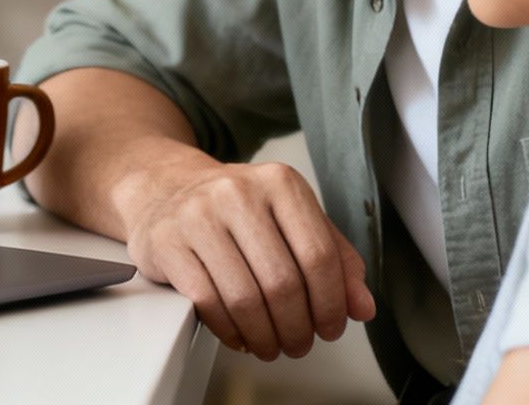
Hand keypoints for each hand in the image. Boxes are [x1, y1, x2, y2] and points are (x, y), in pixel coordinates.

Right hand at [120, 159, 375, 361]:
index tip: (330, 327)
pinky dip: (230, 330)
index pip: (319, 255)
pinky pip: (208, 302)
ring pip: (245, 298)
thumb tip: (362, 306)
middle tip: (299, 344)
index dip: (331, 303)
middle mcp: (238, 192)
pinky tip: (240, 335)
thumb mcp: (291, 219)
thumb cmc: (236, 210)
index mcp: (280, 183)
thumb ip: (335, 258)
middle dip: (297, 327)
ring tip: (272, 345)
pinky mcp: (167, 242)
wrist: (166, 188)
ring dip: (265, 336)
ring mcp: (198, 215)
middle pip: (283, 282)